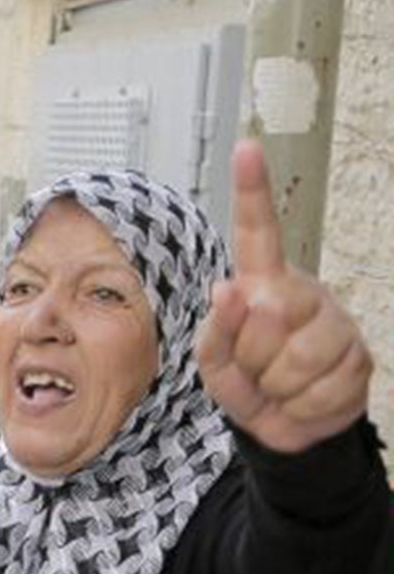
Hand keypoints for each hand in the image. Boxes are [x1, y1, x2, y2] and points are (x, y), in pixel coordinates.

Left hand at [196, 140, 372, 454]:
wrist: (283, 424)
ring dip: (274, 386)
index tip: (246, 148)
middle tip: (254, 366)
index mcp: (264, 285)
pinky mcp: (359, 360)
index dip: (253, 192)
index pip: (257, 234)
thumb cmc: (246, 379)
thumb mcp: (214, 361)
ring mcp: (336, 325)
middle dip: (249, 355)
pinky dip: (298, 407)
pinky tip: (300, 398)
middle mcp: (303, 294)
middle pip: (268, 317)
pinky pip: (317, 390)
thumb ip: (216, 332)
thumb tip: (229, 291)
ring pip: (296, 359)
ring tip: (276, 384)